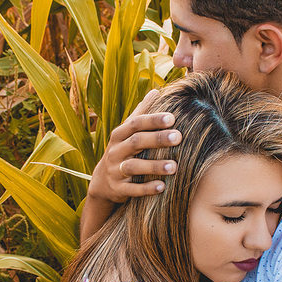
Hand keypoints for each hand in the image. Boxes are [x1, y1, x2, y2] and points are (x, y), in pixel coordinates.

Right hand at [87, 90, 181, 204]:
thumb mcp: (127, 132)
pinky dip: (146, 188)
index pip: (136, 123)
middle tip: (179, 137)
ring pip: (133, 167)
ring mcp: (115, 170)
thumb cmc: (122, 151)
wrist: (102, 182)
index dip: (152, 120)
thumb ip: (141, 113)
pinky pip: (131, 190)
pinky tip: (162, 187)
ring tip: (174, 166)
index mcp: (119, 135)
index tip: (172, 118)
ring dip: (154, 166)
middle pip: (135, 142)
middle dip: (157, 139)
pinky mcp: (117, 189)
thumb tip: (156, 91)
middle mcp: (115, 151)